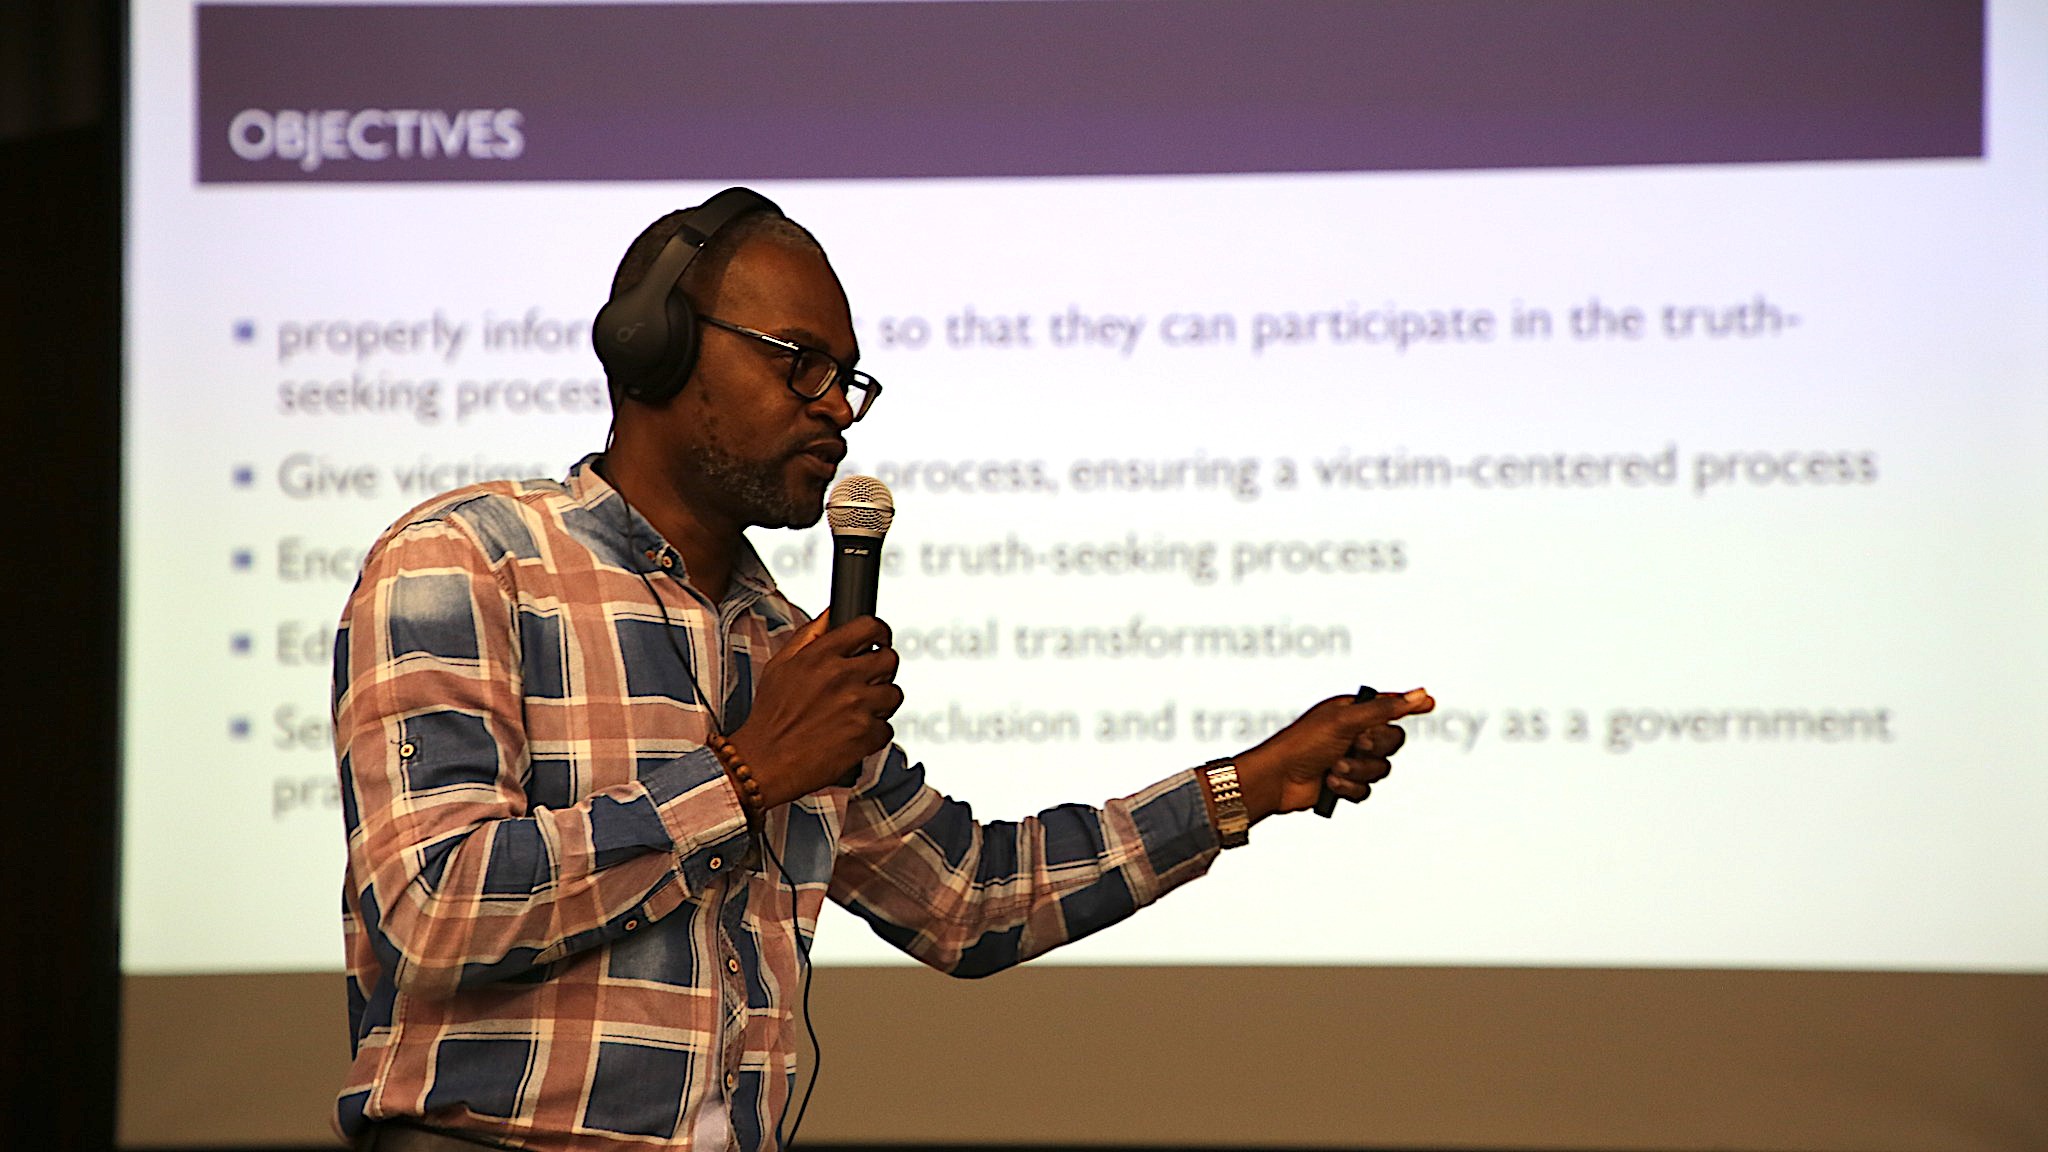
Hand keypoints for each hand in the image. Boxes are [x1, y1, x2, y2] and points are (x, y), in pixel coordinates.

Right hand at [726, 614, 902, 807]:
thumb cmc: (769, 717)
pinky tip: (851, 735)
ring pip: (894, 695)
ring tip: (857, 713)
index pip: (869, 627)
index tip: (879, 642)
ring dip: (880, 704)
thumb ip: (809, 636)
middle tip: (869, 682)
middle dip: (882, 671)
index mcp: (821, 655)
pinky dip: (873, 734)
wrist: (764, 762)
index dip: (879, 633)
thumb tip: (831, 614)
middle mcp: (841, 676)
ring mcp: (856, 706)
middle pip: (890, 660)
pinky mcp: (865, 735)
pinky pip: (887, 728)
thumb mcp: (779, 666)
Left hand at [1233, 689, 1433, 822]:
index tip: (1430, 702)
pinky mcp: (1344, 783)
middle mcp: (1353, 733)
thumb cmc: (1304, 743)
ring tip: (1333, 767)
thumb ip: (1385, 709)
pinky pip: (1367, 790)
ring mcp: (1350, 759)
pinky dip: (1349, 788)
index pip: (1389, 706)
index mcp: (1352, 711)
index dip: (1409, 705)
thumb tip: (1419, 694)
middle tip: (1354, 745)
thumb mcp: (1346, 721)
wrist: (1278, 780)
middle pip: (1393, 742)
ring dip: (1358, 770)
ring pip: (1381, 770)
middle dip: (1374, 748)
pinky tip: (1329, 783)